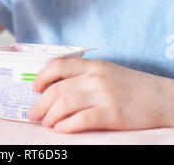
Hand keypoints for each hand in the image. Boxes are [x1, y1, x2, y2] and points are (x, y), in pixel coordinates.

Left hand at [27, 57, 173, 132]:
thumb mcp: (107, 72)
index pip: (58, 65)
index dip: (41, 77)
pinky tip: (61, 130)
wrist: (161, 98)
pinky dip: (66, 126)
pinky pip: (81, 120)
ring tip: (46, 124)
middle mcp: (95, 77)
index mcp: (93, 65)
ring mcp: (103, 95)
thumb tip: (58, 87)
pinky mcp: (111, 114)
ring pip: (64, 104)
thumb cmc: (133, 86)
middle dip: (40, 103)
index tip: (34, 88)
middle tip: (33, 114)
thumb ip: (85, 75)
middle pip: (57, 89)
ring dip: (50, 116)